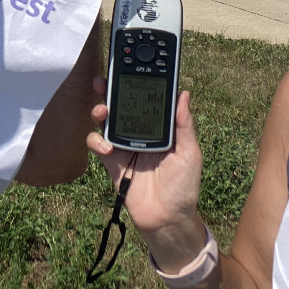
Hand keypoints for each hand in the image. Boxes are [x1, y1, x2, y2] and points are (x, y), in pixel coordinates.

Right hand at [87, 89, 206, 266]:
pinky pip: (97, 145)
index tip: (131, 68)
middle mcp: (141, 133)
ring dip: (100, 112)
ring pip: (106, 122)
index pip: (147, 100)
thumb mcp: (190, 154)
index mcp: (160, 128)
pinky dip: (97, 142)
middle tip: (103, 81)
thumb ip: (184, 125)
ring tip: (102, 111)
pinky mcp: (112, 163)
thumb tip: (184, 94)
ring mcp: (124, 147)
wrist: (167, 220)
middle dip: (110, 91)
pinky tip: (107, 148)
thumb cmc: (184, 187)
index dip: (138, 84)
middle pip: (122, 106)